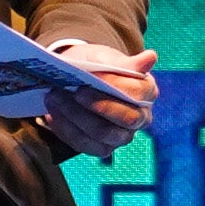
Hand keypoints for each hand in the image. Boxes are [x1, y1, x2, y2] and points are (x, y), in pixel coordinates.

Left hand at [37, 38, 158, 148]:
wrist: (80, 80)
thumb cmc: (98, 67)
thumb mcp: (107, 58)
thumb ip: (126, 62)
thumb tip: (151, 57)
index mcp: (147, 91)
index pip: (137, 93)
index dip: (114, 86)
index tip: (91, 76)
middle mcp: (141, 118)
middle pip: (125, 119)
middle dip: (96, 106)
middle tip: (72, 91)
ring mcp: (122, 136)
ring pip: (102, 134)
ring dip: (75, 116)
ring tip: (55, 97)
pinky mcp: (103, 148)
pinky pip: (84, 144)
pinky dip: (66, 129)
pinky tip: (53, 113)